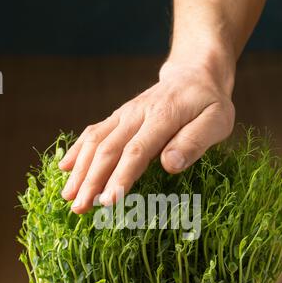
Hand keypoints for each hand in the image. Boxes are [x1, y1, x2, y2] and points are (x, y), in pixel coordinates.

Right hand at [59, 57, 234, 212]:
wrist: (195, 74)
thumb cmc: (209, 103)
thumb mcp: (216, 121)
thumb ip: (195, 142)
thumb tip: (170, 164)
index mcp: (163, 117)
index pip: (137, 151)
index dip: (120, 177)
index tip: (108, 201)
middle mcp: (138, 114)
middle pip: (109, 149)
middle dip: (92, 181)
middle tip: (79, 208)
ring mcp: (125, 114)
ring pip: (95, 141)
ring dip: (80, 169)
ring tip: (68, 196)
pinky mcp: (119, 116)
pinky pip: (94, 132)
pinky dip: (78, 150)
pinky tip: (65, 167)